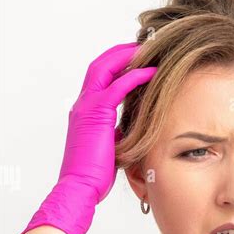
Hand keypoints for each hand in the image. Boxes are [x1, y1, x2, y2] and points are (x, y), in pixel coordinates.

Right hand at [17, 43, 156, 233]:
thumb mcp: (109, 147)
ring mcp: (87, 107)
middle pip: (100, 64)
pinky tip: (153, 72)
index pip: (99, 77)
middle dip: (122, 52)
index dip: (117, 64)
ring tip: (150, 51)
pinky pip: (118, 86)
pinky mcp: (97, 114)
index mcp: (84, 111)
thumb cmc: (94, 175)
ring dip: (128, 57)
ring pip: (106, 68)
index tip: (137, 59)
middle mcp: (83, 104)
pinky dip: (136, 76)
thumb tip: (133, 130)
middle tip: (145, 46)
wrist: (80, 187)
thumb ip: (117, 133)